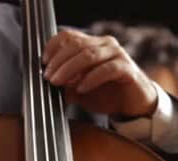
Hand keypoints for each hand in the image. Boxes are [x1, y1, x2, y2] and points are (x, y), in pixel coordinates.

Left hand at [42, 30, 157, 117]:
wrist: (134, 108)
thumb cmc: (109, 95)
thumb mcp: (81, 91)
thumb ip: (66, 85)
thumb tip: (50, 84)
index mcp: (93, 45)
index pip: (69, 36)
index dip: (53, 47)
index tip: (43, 63)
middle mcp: (106, 45)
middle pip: (76, 45)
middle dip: (59, 61)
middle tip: (49, 77)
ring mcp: (118, 54)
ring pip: (89, 55)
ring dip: (70, 69)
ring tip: (60, 82)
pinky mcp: (127, 69)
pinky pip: (106, 69)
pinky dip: (91, 78)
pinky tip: (81, 88)